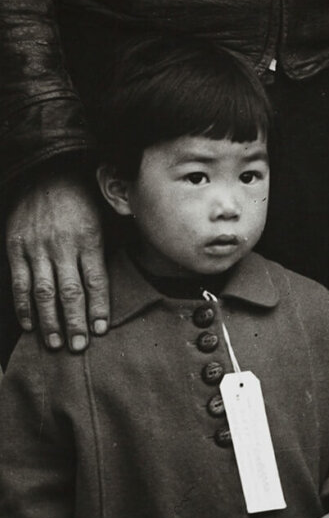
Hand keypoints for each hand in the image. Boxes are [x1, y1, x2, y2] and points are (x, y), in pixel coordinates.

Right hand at [6, 172, 108, 350]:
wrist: (46, 170)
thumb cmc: (82, 197)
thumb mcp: (104, 216)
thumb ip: (109, 246)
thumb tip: (123, 275)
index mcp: (89, 239)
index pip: (96, 281)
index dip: (99, 308)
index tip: (101, 330)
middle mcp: (62, 245)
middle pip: (70, 292)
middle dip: (74, 322)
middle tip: (79, 347)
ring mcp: (36, 247)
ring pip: (43, 291)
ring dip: (49, 321)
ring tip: (55, 344)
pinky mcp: (16, 246)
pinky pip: (20, 281)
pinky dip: (24, 305)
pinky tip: (31, 324)